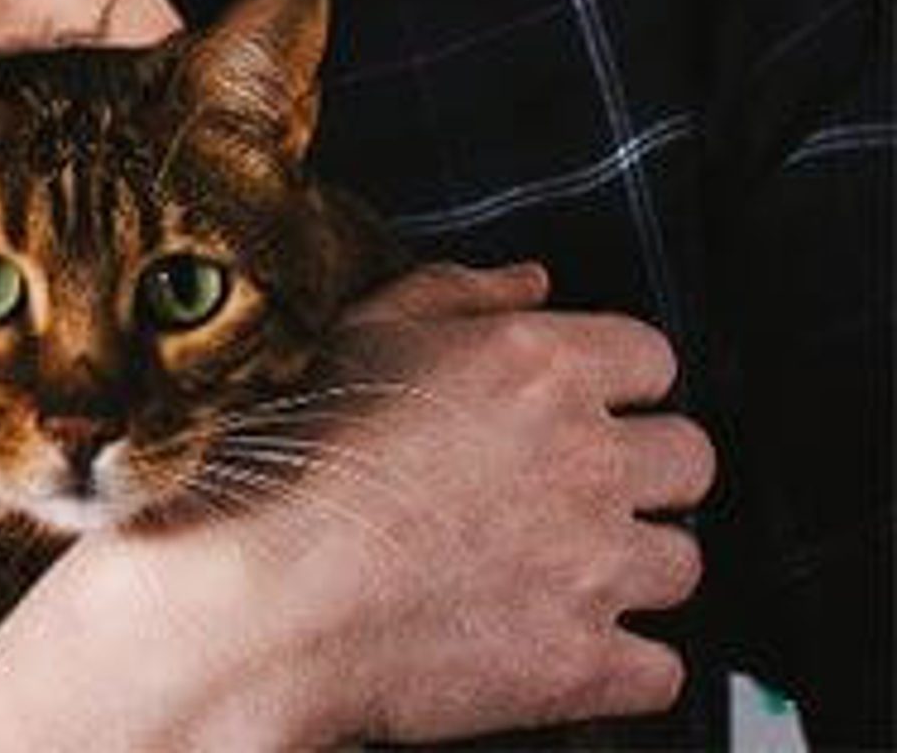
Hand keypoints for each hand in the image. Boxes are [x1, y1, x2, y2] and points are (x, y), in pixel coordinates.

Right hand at [70, 259, 714, 746]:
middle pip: (690, 458)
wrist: (260, 588)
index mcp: (538, 363)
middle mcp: (585, 456)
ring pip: (681, 563)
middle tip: (574, 488)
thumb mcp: (364, 330)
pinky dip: (619, 663)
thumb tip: (535, 281)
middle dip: (642, 471)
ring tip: (553, 566)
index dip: (616, 382)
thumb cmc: (296, 447)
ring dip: (631, 565)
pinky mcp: (584, 665)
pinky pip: (661, 669)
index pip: (652, 359)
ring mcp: (593, 565)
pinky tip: (552, 639)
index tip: (580, 406)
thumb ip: (459, 293)